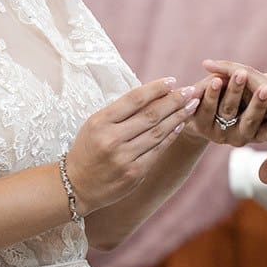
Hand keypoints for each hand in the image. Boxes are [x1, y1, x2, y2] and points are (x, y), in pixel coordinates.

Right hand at [65, 78, 198, 213]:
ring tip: (191, 105)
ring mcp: (124, 158)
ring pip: (158, 132)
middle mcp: (112, 139)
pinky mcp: (134, 173)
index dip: (156, 88)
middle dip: (174, 101)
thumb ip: (120, 111)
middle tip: (191, 90)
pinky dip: (171, 136)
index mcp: (100, 122)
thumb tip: (154, 94)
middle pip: (151, 115)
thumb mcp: (95, 124)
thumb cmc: (88, 149)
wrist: (75, 186)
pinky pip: (158, 150)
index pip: (134, 99)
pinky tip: (180, 125)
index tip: (172, 80)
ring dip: (178, 117)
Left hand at [202, 60, 266, 183]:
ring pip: (241, 81)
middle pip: (244, 93)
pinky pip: (244, 77)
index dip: (237, 107)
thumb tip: (261, 178)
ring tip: (200, 67)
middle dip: (224, 89)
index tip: (218, 107)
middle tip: (201, 84)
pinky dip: (226, 70)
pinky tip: (210, 66)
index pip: (253, 110)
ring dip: (220, 76)